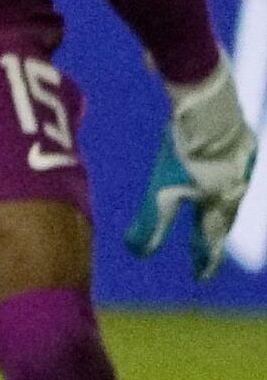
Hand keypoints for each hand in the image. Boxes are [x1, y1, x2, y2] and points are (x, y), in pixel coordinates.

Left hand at [126, 64, 257, 280]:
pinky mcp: (240, 138)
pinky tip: (219, 172)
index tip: (200, 277)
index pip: (211, 239)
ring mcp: (242, 160)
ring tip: (213, 214)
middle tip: (207, 251)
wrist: (208, 102)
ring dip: (220, 207)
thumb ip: (152, 221)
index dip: (204, 259)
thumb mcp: (164, 188)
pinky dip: (223, 178)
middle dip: (214, 235)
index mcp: (221, 201)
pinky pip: (233, 166)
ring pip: (231, 191)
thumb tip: (137, 253)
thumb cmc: (186, 149)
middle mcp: (237, 185)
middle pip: (223, 217)